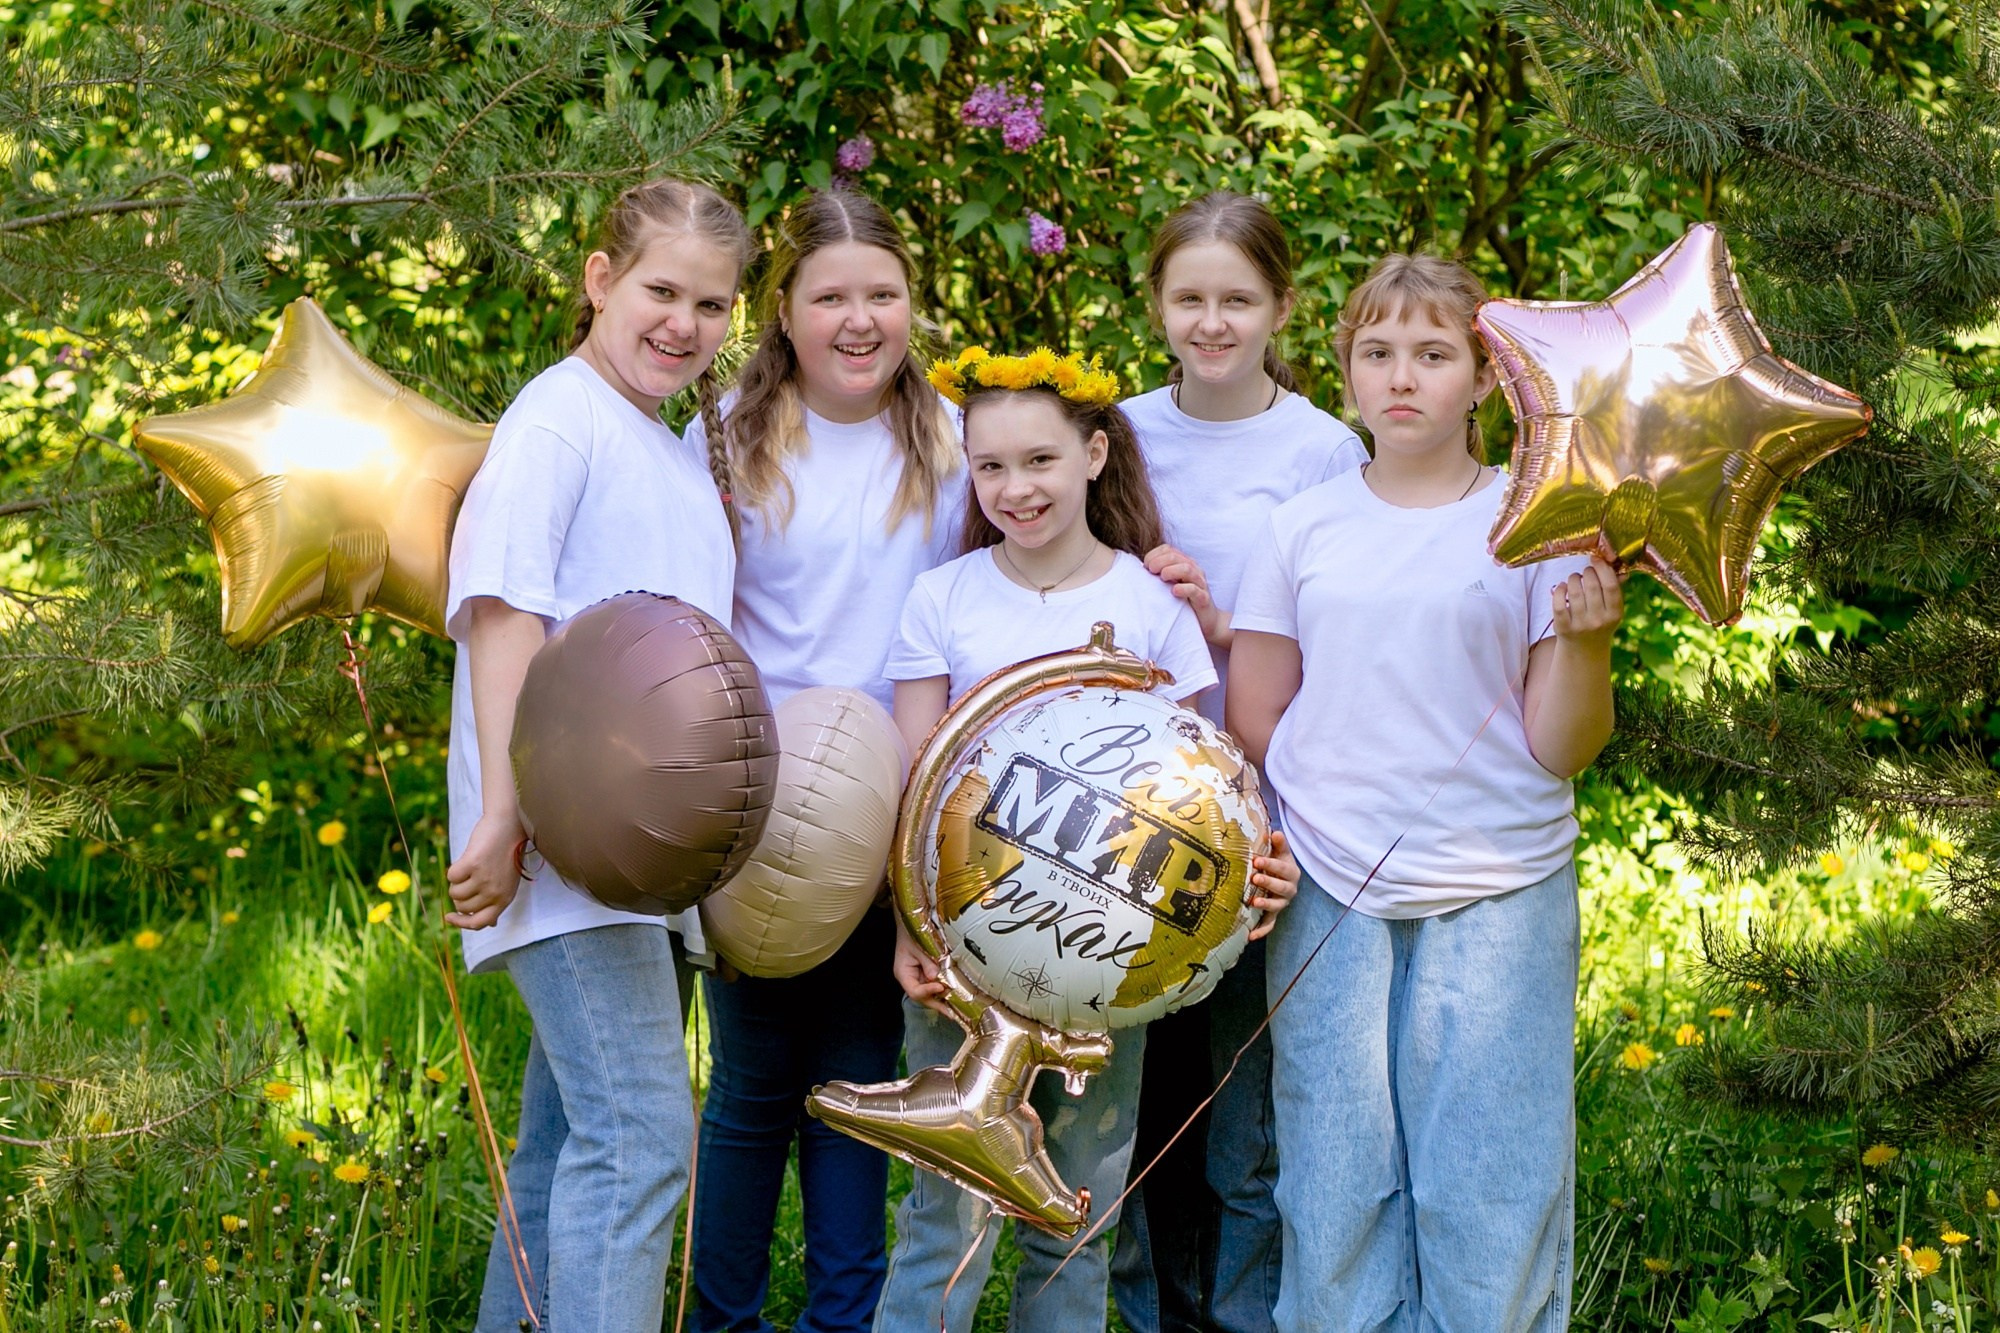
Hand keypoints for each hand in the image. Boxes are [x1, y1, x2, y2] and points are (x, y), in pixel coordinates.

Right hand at [445, 809, 525, 930]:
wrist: (510, 824)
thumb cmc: (506, 854)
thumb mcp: (508, 882)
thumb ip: (498, 902)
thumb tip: (491, 924)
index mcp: (505, 899)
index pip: (480, 923)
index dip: (462, 923)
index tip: (449, 917)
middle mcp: (495, 892)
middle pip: (462, 907)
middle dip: (460, 895)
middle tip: (469, 878)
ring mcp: (484, 879)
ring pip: (454, 893)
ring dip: (457, 881)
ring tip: (471, 867)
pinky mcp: (472, 864)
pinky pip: (451, 876)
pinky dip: (455, 868)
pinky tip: (468, 859)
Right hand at [892, 916, 952, 1017]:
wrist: (911, 922)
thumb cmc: (911, 932)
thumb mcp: (917, 946)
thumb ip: (927, 962)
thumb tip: (937, 977)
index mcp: (903, 973)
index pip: (914, 991)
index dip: (927, 992)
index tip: (941, 987)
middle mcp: (911, 979)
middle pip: (923, 997)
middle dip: (938, 1004)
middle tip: (953, 1014)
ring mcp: (919, 978)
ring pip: (931, 994)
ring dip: (943, 1000)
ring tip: (958, 1010)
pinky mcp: (928, 974)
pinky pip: (936, 985)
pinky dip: (945, 990)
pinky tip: (956, 997)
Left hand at [1145, 544, 1229, 646]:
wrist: (1205, 622)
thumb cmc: (1183, 602)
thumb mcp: (1169, 585)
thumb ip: (1158, 575)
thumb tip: (1140, 570)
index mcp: (1184, 563)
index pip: (1168, 549)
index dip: (1154, 555)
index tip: (1145, 567)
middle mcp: (1194, 570)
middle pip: (1176, 557)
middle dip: (1160, 561)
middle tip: (1151, 571)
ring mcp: (1200, 583)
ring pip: (1187, 569)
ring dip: (1171, 571)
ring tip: (1162, 578)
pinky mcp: (1203, 598)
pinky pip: (1195, 590)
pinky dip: (1184, 588)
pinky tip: (1174, 591)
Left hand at [1245, 830, 1300, 940]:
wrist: (1278, 876)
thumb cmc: (1276, 861)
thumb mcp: (1279, 851)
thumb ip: (1278, 843)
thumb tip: (1276, 833)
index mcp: (1291, 872)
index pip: (1283, 868)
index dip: (1271, 864)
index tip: (1257, 859)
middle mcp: (1289, 889)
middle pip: (1282, 888)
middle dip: (1268, 883)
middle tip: (1255, 878)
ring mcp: (1281, 903)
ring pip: (1277, 906)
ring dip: (1266, 905)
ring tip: (1253, 902)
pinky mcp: (1273, 915)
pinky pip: (1269, 924)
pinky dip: (1261, 931)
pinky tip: (1251, 936)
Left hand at [1551, 557, 1624, 650]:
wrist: (1584, 649)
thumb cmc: (1599, 621)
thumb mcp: (1611, 609)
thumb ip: (1614, 589)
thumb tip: (1618, 567)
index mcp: (1615, 614)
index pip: (1610, 586)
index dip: (1602, 569)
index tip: (1596, 559)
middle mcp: (1599, 620)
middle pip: (1592, 586)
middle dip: (1587, 572)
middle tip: (1586, 571)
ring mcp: (1580, 625)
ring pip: (1574, 591)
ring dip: (1573, 578)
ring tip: (1575, 578)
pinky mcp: (1563, 627)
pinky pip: (1559, 603)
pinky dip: (1559, 590)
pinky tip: (1563, 586)